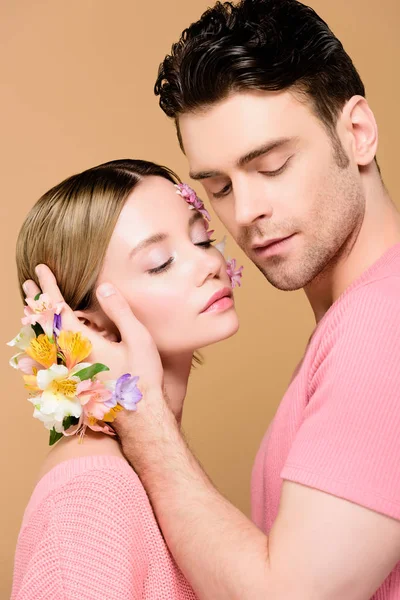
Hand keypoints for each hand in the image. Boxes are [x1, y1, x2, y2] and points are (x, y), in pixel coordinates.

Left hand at [23, 264, 163, 395]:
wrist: (140, 416)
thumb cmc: (142, 377)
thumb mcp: (138, 338)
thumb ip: (119, 311)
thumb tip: (103, 287)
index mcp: (82, 344)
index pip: (58, 309)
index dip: (49, 287)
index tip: (41, 269)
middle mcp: (70, 357)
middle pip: (45, 324)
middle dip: (36, 301)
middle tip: (27, 284)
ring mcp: (70, 371)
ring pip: (45, 341)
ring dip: (37, 320)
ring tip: (31, 307)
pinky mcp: (75, 381)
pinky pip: (52, 356)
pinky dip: (44, 341)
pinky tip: (46, 339)